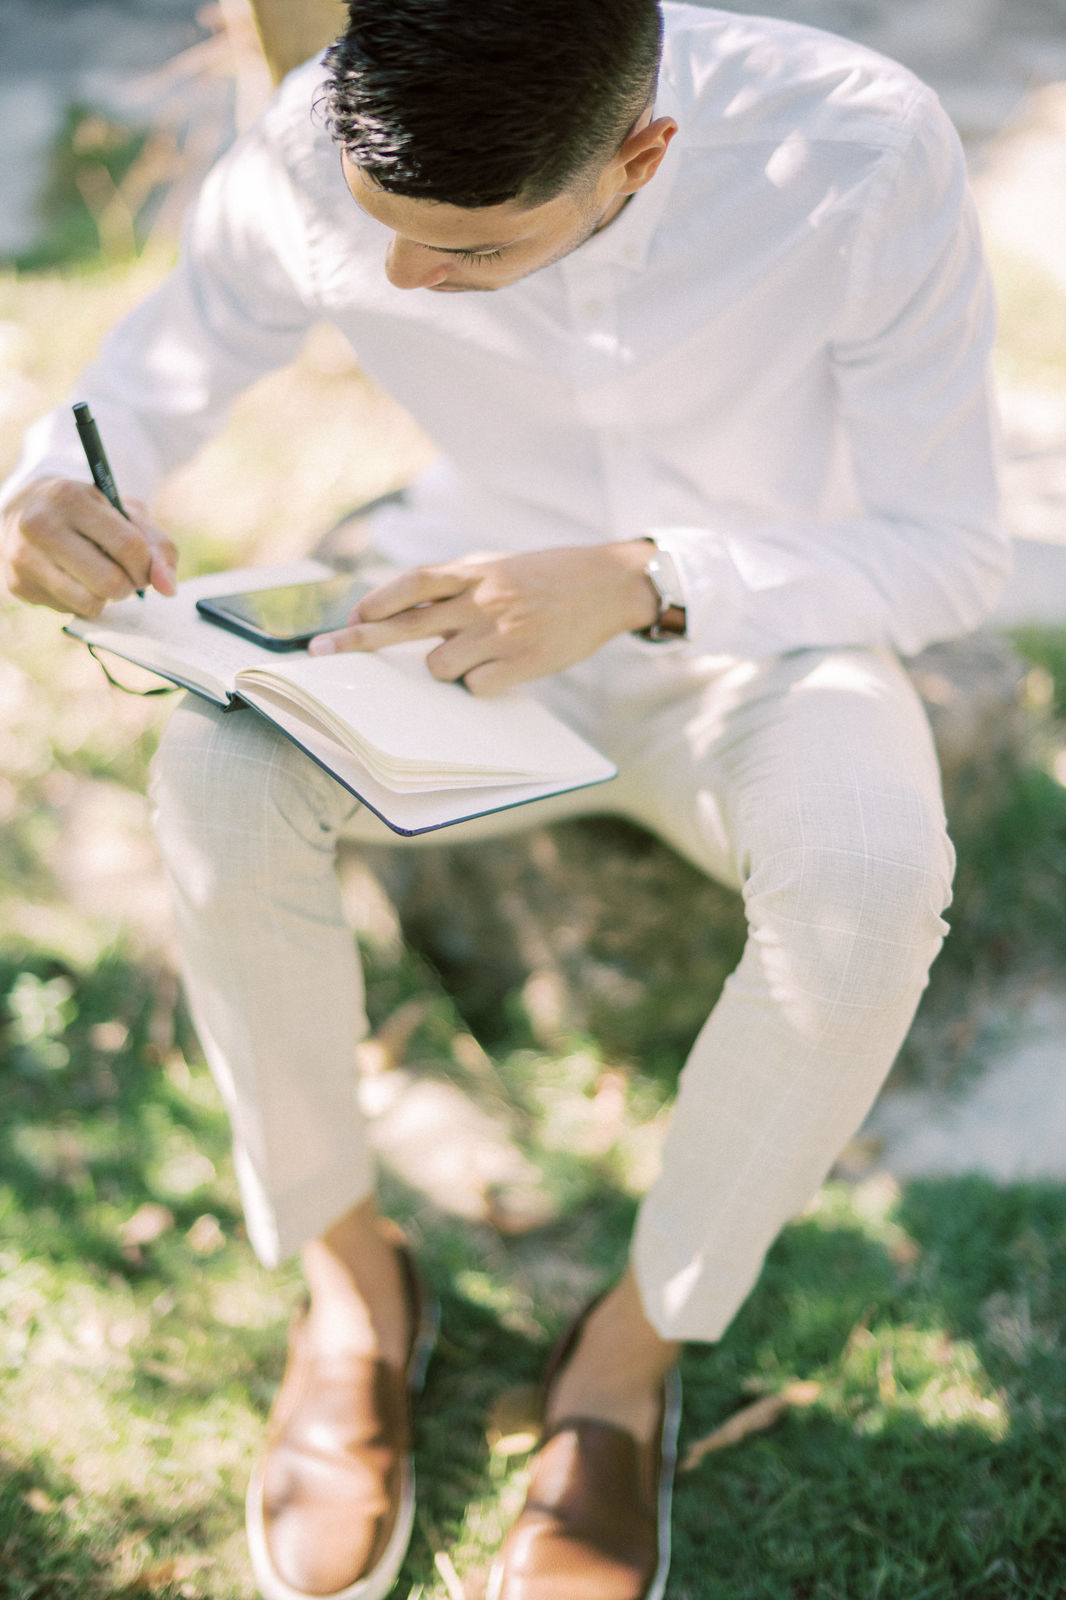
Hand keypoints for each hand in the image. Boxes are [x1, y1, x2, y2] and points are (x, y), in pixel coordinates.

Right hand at [1, 478, 177, 614]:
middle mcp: (39, 525)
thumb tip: (168, 588)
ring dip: (106, 597)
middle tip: (122, 572)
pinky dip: (82, 601)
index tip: (143, 566)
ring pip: (90, 603)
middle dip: (128, 585)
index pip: (128, 546)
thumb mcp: (125, 513)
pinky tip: (73, 579)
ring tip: (98, 575)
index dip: (146, 565)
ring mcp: (23, 557)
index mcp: (69, 498)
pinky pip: (70, 611)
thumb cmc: (86, 512)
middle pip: (110, 582)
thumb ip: (157, 546)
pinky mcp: (19, 584)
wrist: (25, 511)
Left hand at [307, 542, 659, 692]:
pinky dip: (478, 685)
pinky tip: (500, 670)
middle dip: (360, 641)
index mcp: (474, 571)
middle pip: (406, 625)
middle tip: (323, 653)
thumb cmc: (546, 578)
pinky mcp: (524, 661)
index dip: (378, 600)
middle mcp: (482, 599)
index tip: (350, 618)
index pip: (414, 583)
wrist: (608, 585)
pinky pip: (475, 687)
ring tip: (475, 655)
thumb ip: (456, 582)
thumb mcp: (499, 566)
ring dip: (443, 669)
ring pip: (438, 666)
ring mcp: (501, 631)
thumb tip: (404, 605)